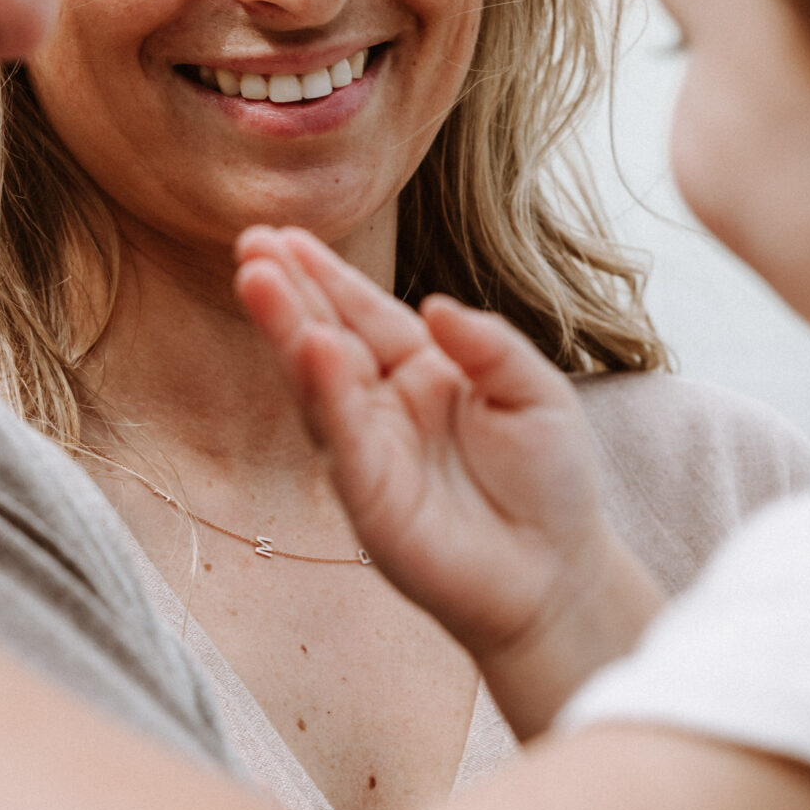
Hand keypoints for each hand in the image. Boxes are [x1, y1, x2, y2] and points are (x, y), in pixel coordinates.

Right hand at [234, 227, 659, 734]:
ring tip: (259, 280)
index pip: (365, 314)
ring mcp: (371, 451)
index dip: (326, 276)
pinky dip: (327, 394)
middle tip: (250, 247)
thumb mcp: (536, 392)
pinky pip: (344, 440)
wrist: (559, 574)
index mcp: (422, 371)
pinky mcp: (371, 499)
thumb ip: (489, 345)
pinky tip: (313, 349)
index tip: (284, 235)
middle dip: (287, 292)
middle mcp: (386, 407)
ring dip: (288, 331)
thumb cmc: (549, 481)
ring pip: (319, 382)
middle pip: (327, 336)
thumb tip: (436, 304)